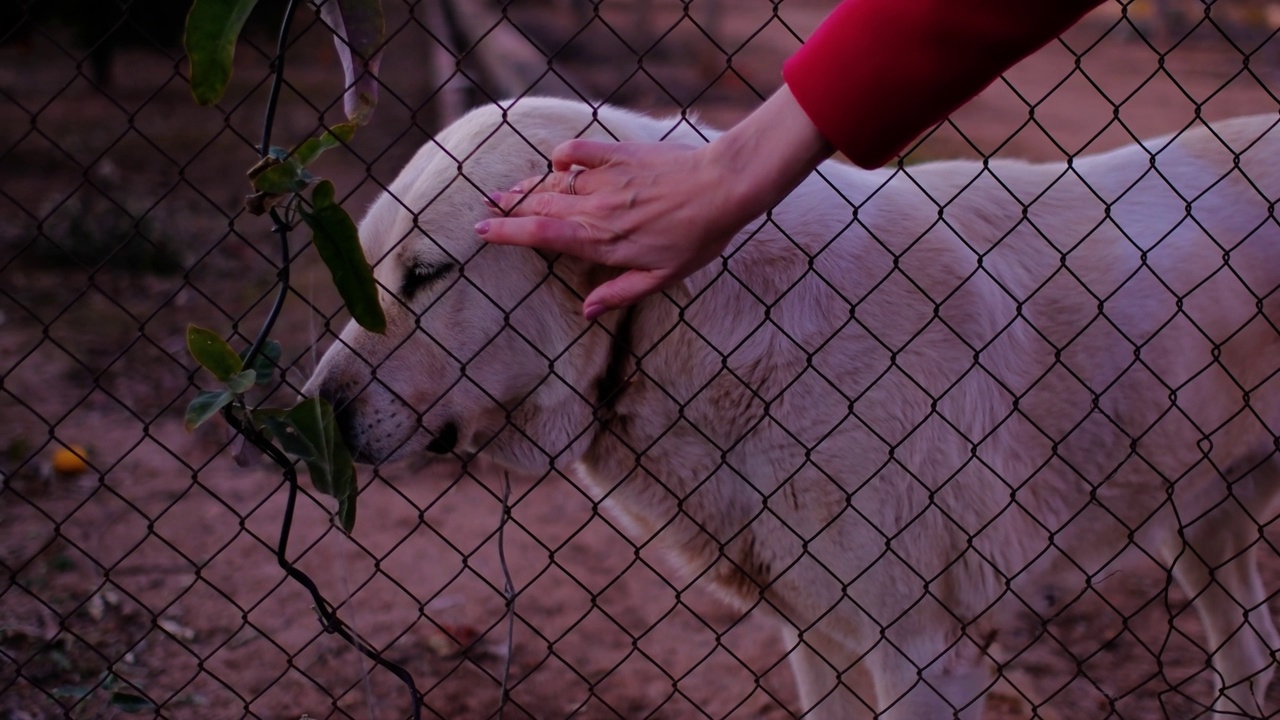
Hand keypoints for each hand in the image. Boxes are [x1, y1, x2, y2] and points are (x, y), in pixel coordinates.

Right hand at [479, 140, 748, 319]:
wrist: (723, 187)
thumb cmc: (697, 237)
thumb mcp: (662, 277)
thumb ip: (620, 293)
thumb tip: (586, 311)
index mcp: (601, 241)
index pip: (540, 234)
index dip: (506, 232)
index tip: (481, 230)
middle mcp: (595, 209)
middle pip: (538, 206)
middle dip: (507, 207)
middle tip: (487, 206)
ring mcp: (605, 179)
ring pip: (552, 181)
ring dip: (527, 185)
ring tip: (508, 190)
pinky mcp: (618, 154)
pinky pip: (578, 150)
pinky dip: (562, 155)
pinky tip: (558, 161)